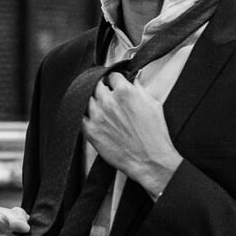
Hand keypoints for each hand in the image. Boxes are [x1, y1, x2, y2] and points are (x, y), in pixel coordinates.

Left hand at [83, 71, 182, 198]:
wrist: (150, 160)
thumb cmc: (154, 135)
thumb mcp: (153, 104)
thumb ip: (139, 89)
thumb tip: (132, 81)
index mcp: (125, 92)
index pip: (113, 76)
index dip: (114, 79)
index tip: (113, 83)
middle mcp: (108, 102)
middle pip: (97, 85)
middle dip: (103, 88)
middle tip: (107, 94)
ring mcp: (97, 116)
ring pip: (87, 98)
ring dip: (94, 101)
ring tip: (101, 108)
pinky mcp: (90, 130)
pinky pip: (81, 116)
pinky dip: (85, 115)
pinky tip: (93, 118)